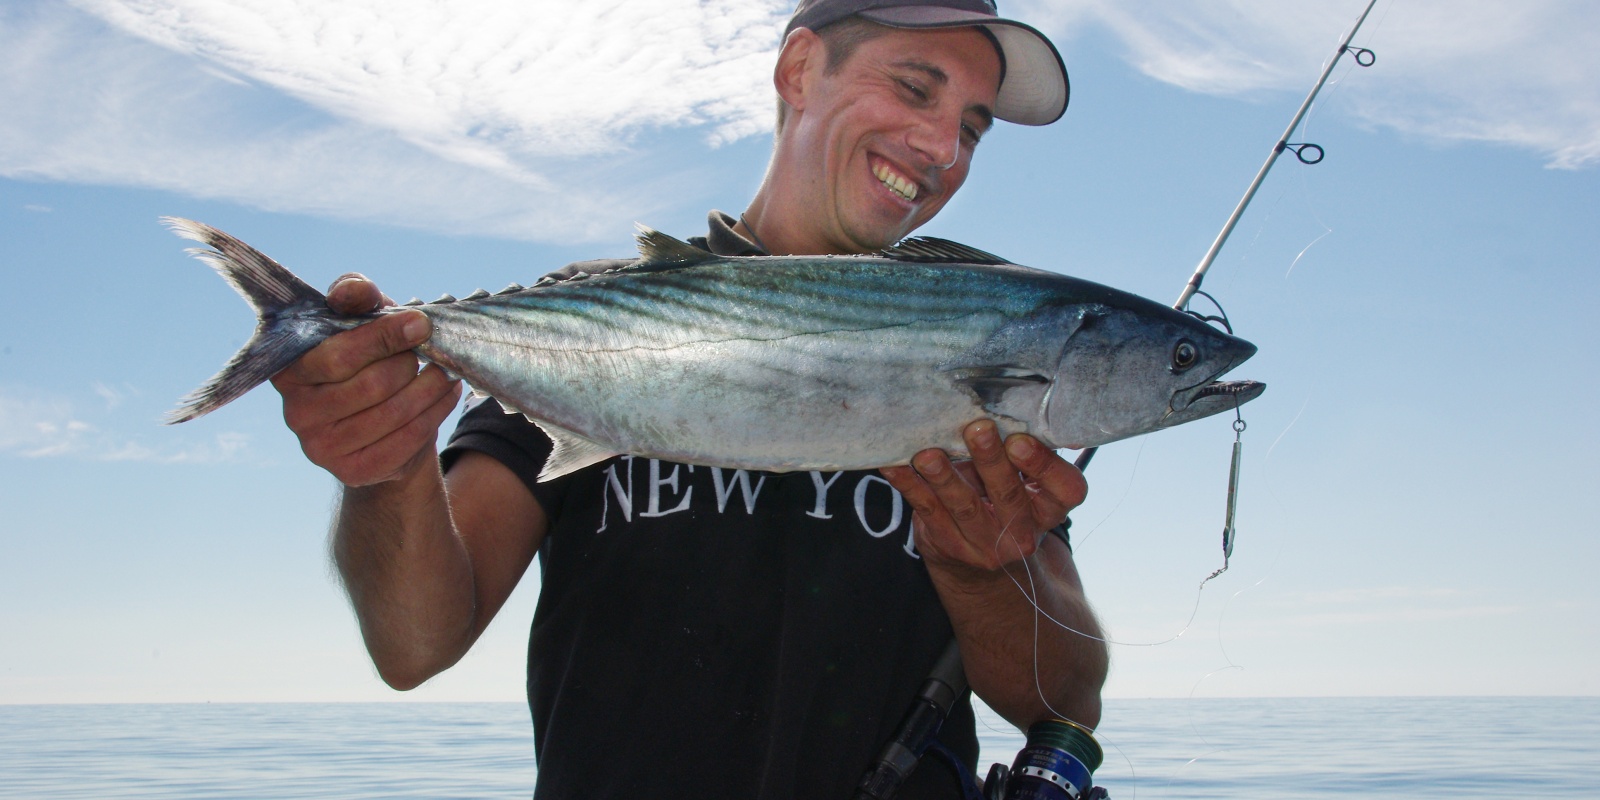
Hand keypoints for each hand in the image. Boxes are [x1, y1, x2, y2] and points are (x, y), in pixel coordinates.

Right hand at [271, 273, 461, 485]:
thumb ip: (355, 297)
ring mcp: (321, 448)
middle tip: (430, 353)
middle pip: (371, 385)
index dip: (384, 337)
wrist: (379, 419)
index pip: (339, 354)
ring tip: (445, 372)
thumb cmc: (366, 358)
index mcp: (289, 371)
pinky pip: (406, 440)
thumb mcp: (359, 320)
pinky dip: (434, 414)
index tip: (420, 324)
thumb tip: (353, 292)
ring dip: (429, 388)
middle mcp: (296, 413)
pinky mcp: (351, 471)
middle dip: (410, 364)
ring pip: (394, 413)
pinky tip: (444, 396)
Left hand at [881, 419, 1086, 573]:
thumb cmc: (1004, 497)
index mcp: (1050, 507)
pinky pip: (927, 509)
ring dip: (945, 477)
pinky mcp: (948, 543)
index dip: (1044, 465)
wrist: (978, 557)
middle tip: (977, 428)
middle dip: (991, 461)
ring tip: (928, 454)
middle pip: (1009, 495)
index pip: (1065, 489)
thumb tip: (1022, 400)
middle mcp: (1023, 530)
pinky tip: (894, 465)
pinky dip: (909, 485)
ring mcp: (984, 543)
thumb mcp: (1025, 479)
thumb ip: (1024, 448)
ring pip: (964, 506)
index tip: (1019, 439)